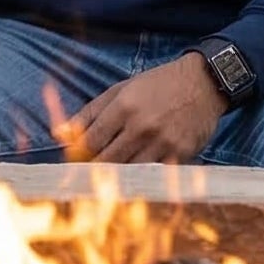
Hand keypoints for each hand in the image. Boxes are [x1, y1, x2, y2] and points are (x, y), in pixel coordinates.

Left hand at [55, 55, 227, 163]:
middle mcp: (142, 126)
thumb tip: (60, 133)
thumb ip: (91, 112)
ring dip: (116, 177)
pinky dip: (142, 177)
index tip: (73, 164)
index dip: (79, 156)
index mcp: (124, 107)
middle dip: (94, 171)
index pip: (91, 142)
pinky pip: (154, 175)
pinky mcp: (180, 155)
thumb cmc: (158, 84)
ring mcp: (162, 142)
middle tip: (86, 178)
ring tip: (108, 180)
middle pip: (107, 161)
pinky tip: (135, 177)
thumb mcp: (121, 89)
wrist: (203, 83)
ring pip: (129, 172)